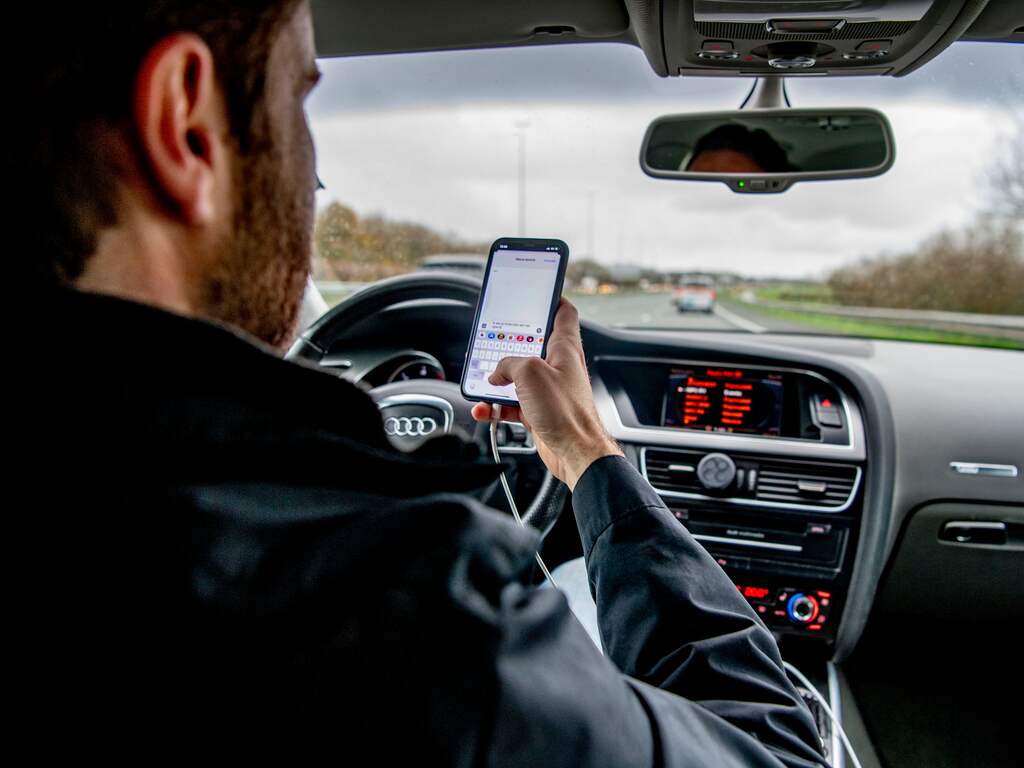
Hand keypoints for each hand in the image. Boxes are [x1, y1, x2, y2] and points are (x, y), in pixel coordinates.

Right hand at [470, 298, 621, 490]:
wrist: (575, 453)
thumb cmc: (566, 412)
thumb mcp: (529, 372)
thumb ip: (508, 364)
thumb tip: (497, 372)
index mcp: (564, 348)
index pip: (563, 312)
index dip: (551, 298)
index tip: (537, 290)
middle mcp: (558, 367)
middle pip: (531, 345)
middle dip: (508, 344)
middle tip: (492, 341)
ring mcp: (548, 390)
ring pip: (516, 377)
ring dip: (497, 381)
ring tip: (484, 383)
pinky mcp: (539, 412)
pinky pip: (512, 404)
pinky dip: (497, 406)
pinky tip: (486, 409)